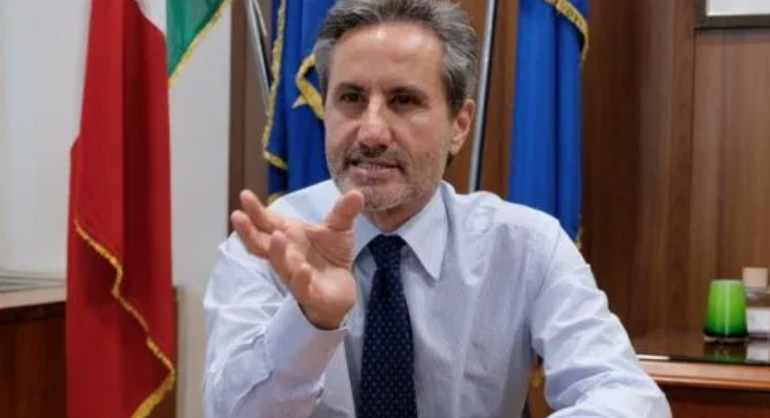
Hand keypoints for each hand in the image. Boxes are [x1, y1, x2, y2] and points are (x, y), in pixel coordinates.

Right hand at [231, 189, 364, 328]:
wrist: (340, 290)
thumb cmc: (330, 257)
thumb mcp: (339, 230)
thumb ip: (344, 211)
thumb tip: (358, 192)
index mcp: (288, 236)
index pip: (267, 222)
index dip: (255, 211)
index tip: (245, 195)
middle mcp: (286, 256)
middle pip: (261, 244)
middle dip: (249, 231)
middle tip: (237, 215)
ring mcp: (294, 275)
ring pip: (280, 266)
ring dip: (276, 252)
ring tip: (277, 236)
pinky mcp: (310, 294)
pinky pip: (302, 288)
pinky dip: (301, 279)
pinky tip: (303, 269)